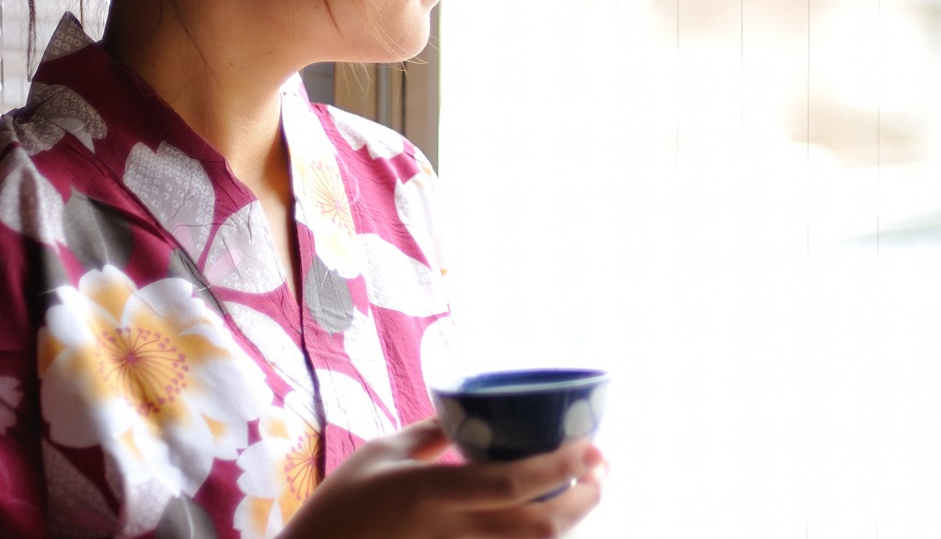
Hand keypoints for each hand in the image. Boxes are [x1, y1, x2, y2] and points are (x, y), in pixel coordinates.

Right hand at [281, 419, 606, 538]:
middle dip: (584, 500)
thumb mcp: (379, 454)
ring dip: (570, 522)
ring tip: (586, 492)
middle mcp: (450, 533)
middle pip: (540, 527)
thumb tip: (468, 414)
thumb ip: (429, 434)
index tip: (593, 447)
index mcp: (429, 494)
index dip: (561, 467)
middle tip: (601, 471)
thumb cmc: (339, 506)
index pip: (511, 484)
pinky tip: (550, 519)